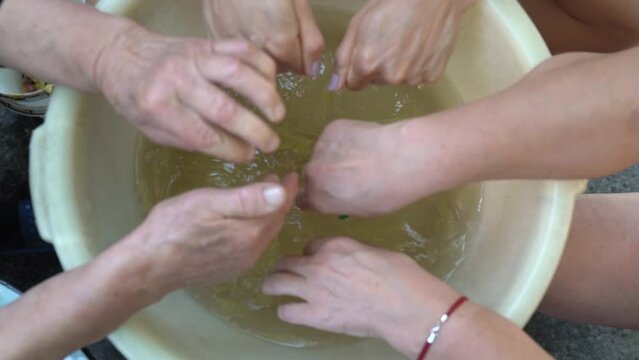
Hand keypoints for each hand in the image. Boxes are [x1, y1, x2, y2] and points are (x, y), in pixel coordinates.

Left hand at [95, 25, 284, 161]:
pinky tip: (272, 84)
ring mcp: (193, 57)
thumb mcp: (152, 129)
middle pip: (225, 108)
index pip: (204, 136)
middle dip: (255, 130)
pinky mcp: (206, 42)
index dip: (232, 150)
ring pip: (238, 74)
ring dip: (265, 96)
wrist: (120, 54)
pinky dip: (262, 65)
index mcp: (158, 107)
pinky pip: (241, 48)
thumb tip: (241, 149)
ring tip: (278, 115)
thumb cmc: (136, 99)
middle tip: (272, 144)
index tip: (249, 156)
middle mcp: (176, 79)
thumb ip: (192, 140)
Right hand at [125, 173, 297, 293]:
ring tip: (265, 197)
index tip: (294, 174)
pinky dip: (256, 228)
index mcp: (250, 233)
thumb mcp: (209, 203)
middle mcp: (252, 252)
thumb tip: (282, 192)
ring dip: (269, 215)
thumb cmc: (173, 227)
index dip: (288, 189)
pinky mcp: (229, 269)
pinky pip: (253, 246)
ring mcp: (241, 264)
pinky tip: (246, 221)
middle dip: (280, 201)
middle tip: (279, 181)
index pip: (280, 207)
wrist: (148, 266)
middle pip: (275, 222)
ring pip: (264, 234)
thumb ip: (247, 199)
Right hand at [203, 0, 324, 75]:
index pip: (299, 68)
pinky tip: (243, 23)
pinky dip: (242, 43)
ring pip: (254, 62)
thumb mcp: (299, 3)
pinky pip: (234, 51)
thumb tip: (313, 70)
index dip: (303, 55)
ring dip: (262, 52)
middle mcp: (255, 51)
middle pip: (277, 68)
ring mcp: (232, 45)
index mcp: (280, 43)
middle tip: (281, 26)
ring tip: (261, 24)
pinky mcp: (214, 36)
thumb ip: (310, 39)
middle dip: (284, 56)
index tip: (300, 39)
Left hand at [262, 237, 459, 357]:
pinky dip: (285, 310)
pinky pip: (286, 311)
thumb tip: (352, 261)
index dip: (310, 253)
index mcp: (336, 245)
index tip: (312, 260)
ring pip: (276, 282)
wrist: (404, 305)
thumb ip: (355, 253)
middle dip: (283, 266)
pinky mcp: (315, 314)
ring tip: (271, 288)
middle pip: (286, 261)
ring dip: (272, 284)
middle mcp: (318, 263)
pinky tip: (289, 311)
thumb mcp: (376, 252)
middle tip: (282, 273)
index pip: (310, 245)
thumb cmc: (401, 276)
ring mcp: (313, 289)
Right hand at [300, 119, 423, 215]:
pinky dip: (345, 138)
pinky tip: (366, 140)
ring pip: (324, 152)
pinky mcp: (332, 127)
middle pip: (312, 173)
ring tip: (363, 155)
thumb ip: (340, 202)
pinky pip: (334, 135)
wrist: (400, 159)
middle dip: (326, 173)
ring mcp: (320, 146)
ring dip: (336, 154)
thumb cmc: (386, 193)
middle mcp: (311, 172)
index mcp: (316, 198)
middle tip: (351, 173)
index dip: (316, 194)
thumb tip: (339, 194)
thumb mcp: (361, 210)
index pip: (303, 198)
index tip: (329, 193)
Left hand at [330, 0, 474, 90]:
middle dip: (378, 66)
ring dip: (398, 66)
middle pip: (376, 82)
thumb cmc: (392, 3)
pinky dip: (418, 65)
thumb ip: (343, 58)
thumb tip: (334, 87)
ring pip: (397, 80)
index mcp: (367, 65)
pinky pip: (418, 76)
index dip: (358, 68)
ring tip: (407, 40)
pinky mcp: (432, 76)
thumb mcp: (358, 25)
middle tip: (389, 40)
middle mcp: (390, 77)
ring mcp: (413, 78)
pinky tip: (421, 46)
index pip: (353, 84)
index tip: (368, 52)